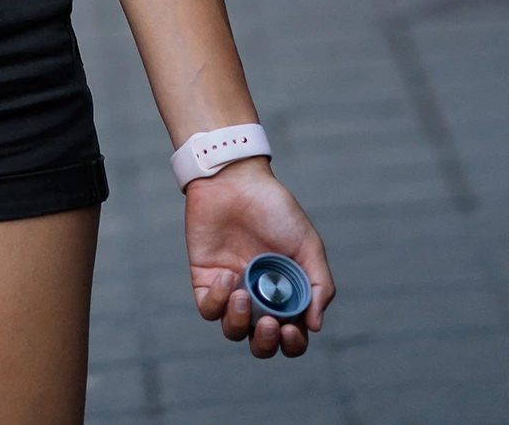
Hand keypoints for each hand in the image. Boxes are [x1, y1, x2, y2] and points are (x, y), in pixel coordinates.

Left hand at [185, 157, 333, 357]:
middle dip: (266, 344)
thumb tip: (314, 326)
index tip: (291, 329)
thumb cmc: (275, 209)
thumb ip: (318, 285)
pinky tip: (228, 276)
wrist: (235, 179)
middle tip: (270, 324)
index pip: (291, 336)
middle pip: (260, 343)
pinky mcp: (205, 278)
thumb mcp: (308, 244)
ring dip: (239, 323)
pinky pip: (208, 308)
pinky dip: (217, 302)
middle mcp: (258, 297)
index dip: (293, 343)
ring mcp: (231, 289)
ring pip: (233, 330)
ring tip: (244, 296)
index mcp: (286, 294)